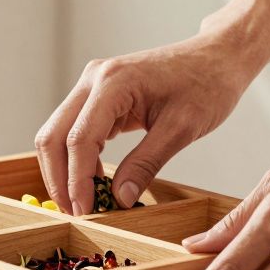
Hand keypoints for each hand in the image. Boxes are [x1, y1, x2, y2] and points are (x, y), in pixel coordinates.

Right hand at [34, 32, 256, 215]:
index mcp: (113, 82)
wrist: (217, 57)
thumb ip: (146, 163)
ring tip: (84, 202)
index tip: (85, 212)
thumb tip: (119, 199)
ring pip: (58, 133)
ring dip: (65, 169)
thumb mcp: (182, 128)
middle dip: (59, 178)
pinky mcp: (98, 95)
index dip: (77, 180)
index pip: (79, 139)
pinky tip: (95, 180)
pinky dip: (78, 158)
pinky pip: (75, 129)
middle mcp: (94, 79)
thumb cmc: (207, 84)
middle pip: (53, 135)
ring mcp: (92, 85)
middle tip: (75, 212)